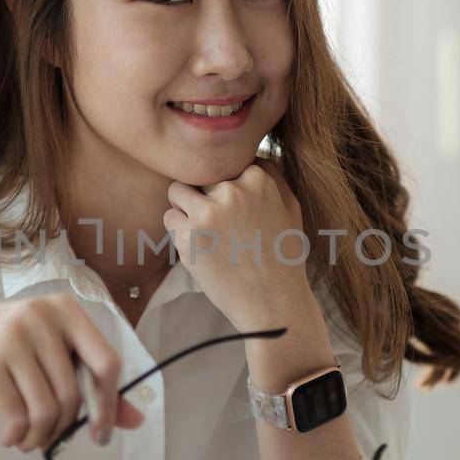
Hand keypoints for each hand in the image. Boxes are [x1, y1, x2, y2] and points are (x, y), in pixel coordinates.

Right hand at [0, 294, 144, 451]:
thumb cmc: (13, 349)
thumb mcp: (54, 353)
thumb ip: (95, 383)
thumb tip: (137, 421)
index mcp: (66, 309)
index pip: (107, 363)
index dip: (109, 404)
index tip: (100, 433)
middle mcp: (39, 317)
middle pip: (74, 394)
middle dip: (65, 428)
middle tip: (52, 438)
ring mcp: (10, 338)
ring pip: (46, 410)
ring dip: (41, 438)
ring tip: (31, 441)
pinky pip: (17, 417)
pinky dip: (17, 437)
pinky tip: (11, 437)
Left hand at [164, 156, 313, 329]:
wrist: (273, 302)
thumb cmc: (283, 257)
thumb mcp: (290, 207)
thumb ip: (270, 177)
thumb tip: (247, 157)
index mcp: (258, 178)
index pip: (224, 162)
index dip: (223, 185)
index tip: (232, 208)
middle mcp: (232, 190)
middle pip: (199, 174)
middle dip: (203, 194)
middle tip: (216, 222)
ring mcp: (208, 211)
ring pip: (177, 191)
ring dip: (184, 208)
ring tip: (203, 231)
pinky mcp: (189, 235)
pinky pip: (169, 218)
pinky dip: (178, 231)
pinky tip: (199, 247)